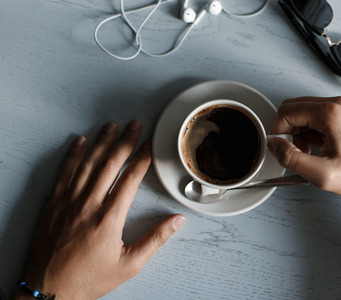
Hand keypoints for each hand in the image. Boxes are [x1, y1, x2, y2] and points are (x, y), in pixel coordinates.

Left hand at [15, 121, 185, 299]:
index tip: (150, 144)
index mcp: (109, 218)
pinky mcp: (53, 205)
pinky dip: (72, 155)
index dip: (142, 158)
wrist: (50, 290)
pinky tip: (79, 142)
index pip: (130, 179)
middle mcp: (88, 205)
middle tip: (135, 124)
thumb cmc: (90, 279)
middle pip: (110, 164)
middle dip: (125, 142)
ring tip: (112, 126)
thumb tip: (178, 221)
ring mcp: (68, 202)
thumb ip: (155, 240)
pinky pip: (64, 173)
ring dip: (101, 143)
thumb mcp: (129, 265)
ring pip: (87, 164)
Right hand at [268, 97, 340, 199]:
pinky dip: (314, 130)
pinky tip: (321, 148)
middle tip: (294, 151)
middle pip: (296, 107)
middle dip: (288, 129)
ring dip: (301, 130)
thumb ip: (290, 158)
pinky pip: (322, 115)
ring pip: (308, 111)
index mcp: (330, 113)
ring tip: (310, 152)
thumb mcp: (320, 174)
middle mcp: (339, 105)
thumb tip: (274, 144)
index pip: (287, 112)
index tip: (281, 148)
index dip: (278, 131)